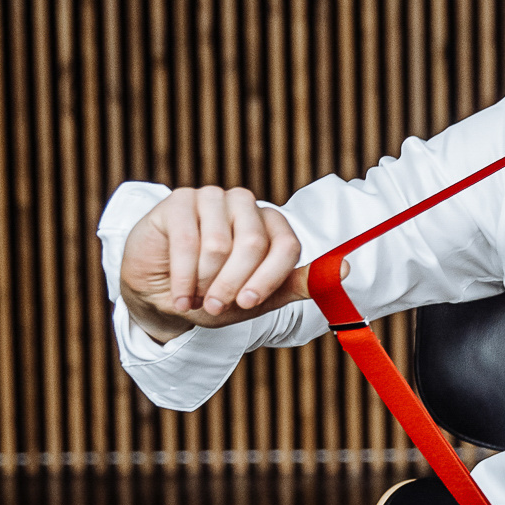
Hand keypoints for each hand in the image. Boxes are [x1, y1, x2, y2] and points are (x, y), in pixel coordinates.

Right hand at [118, 187, 305, 343]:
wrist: (162, 293)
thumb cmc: (212, 292)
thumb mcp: (256, 297)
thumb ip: (295, 285)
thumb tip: (342, 270)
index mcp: (270, 224)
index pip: (286, 245)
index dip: (269, 278)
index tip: (248, 303)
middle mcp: (244, 205)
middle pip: (253, 244)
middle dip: (233, 284)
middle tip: (215, 306)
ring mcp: (212, 198)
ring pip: (218, 245)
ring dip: (204, 282)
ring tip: (195, 297)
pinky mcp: (179, 201)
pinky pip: (186, 242)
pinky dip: (184, 278)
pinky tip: (180, 297)